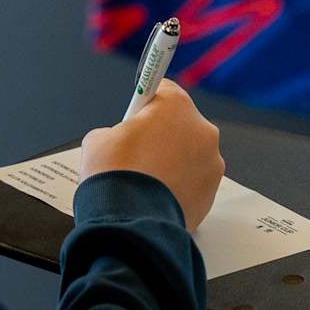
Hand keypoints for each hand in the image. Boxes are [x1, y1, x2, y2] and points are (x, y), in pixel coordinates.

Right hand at [81, 79, 223, 231]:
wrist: (128, 221)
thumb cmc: (113, 175)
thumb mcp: (98, 139)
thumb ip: (116, 131)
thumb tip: (120, 141)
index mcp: (176, 106)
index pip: (162, 88)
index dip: (144, 101)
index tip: (138, 110)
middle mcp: (202, 130)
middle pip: (179, 124)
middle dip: (161, 135)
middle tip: (136, 152)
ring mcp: (211, 163)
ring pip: (189, 155)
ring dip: (172, 162)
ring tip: (145, 180)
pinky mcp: (211, 193)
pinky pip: (193, 181)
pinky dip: (178, 186)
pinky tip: (155, 195)